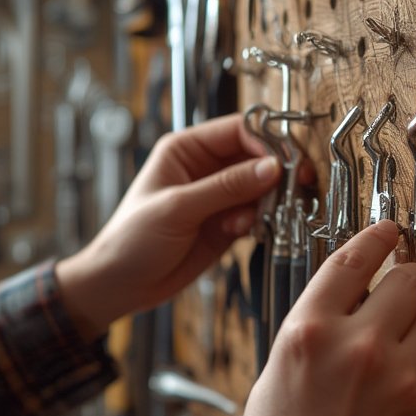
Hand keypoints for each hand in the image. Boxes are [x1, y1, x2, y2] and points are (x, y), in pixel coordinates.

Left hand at [56, 114, 282, 337]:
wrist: (122, 286)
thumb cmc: (131, 239)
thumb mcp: (178, 207)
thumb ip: (227, 187)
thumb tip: (271, 168)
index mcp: (186, 149)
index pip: (238, 130)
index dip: (266, 143)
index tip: (284, 163)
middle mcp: (206, 167)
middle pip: (256, 157)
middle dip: (275, 173)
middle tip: (294, 188)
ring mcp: (219, 196)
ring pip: (262, 187)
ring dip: (269, 201)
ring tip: (260, 218)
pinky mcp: (227, 223)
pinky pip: (257, 214)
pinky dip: (261, 222)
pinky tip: (243, 233)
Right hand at [235, 220, 415, 415]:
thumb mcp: (274, 376)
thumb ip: (312, 331)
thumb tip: (344, 300)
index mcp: (311, 331)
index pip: (355, 258)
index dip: (377, 236)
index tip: (390, 230)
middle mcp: (360, 346)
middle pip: (410, 278)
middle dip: (407, 278)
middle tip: (404, 284)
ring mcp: (401, 379)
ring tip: (394, 354)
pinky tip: (393, 399)